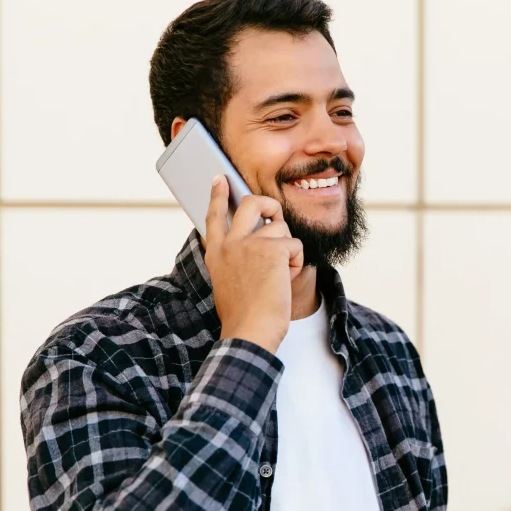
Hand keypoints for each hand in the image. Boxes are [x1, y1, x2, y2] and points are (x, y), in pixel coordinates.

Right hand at [203, 175, 303, 353]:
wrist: (249, 331)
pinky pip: (294, 245)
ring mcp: (250, 243)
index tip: (220, 179)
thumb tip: (256, 244)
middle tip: (275, 215)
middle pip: (251, 204)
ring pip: (280, 228)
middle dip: (268, 204)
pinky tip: (284, 281)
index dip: (218, 195)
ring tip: (278, 276)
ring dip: (287, 250)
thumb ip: (235, 259)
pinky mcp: (272, 249)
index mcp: (216, 253)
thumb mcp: (228, 282)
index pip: (215, 216)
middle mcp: (230, 243)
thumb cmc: (243, 316)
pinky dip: (295, 264)